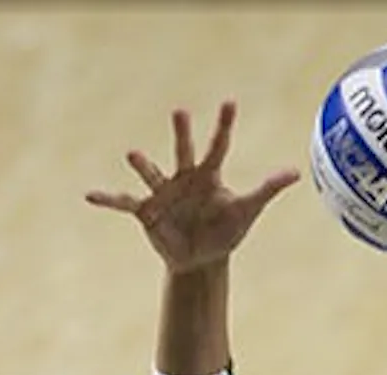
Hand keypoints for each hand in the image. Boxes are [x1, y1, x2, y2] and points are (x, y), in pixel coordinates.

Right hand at [87, 101, 298, 273]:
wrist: (201, 259)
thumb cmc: (225, 231)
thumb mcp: (247, 210)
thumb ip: (267, 189)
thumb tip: (296, 172)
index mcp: (209, 175)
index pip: (218, 146)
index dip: (224, 125)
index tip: (229, 103)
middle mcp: (184, 178)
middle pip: (183, 151)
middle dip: (181, 133)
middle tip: (180, 111)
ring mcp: (163, 194)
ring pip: (152, 174)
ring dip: (143, 165)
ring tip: (133, 153)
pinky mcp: (146, 212)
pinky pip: (124, 203)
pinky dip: (108, 200)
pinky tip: (90, 195)